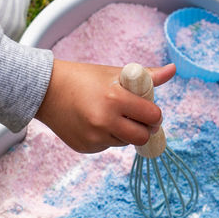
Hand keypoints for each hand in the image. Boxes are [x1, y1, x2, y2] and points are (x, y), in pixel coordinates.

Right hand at [35, 60, 176, 152]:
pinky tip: (94, 123)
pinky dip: (107, 137)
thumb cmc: (84, 78)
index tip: (151, 112)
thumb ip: (147, 76)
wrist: (46, 91)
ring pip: (124, 143)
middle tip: (138, 120)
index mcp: (115, 98)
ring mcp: (94, 137)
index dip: (155, 115)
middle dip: (144, 130)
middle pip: (142, 137)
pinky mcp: (85, 147)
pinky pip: (107, 146)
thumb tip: (172, 70)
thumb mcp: (115, 74)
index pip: (152, 117)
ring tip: (110, 116)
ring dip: (124, 133)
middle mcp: (105, 121)